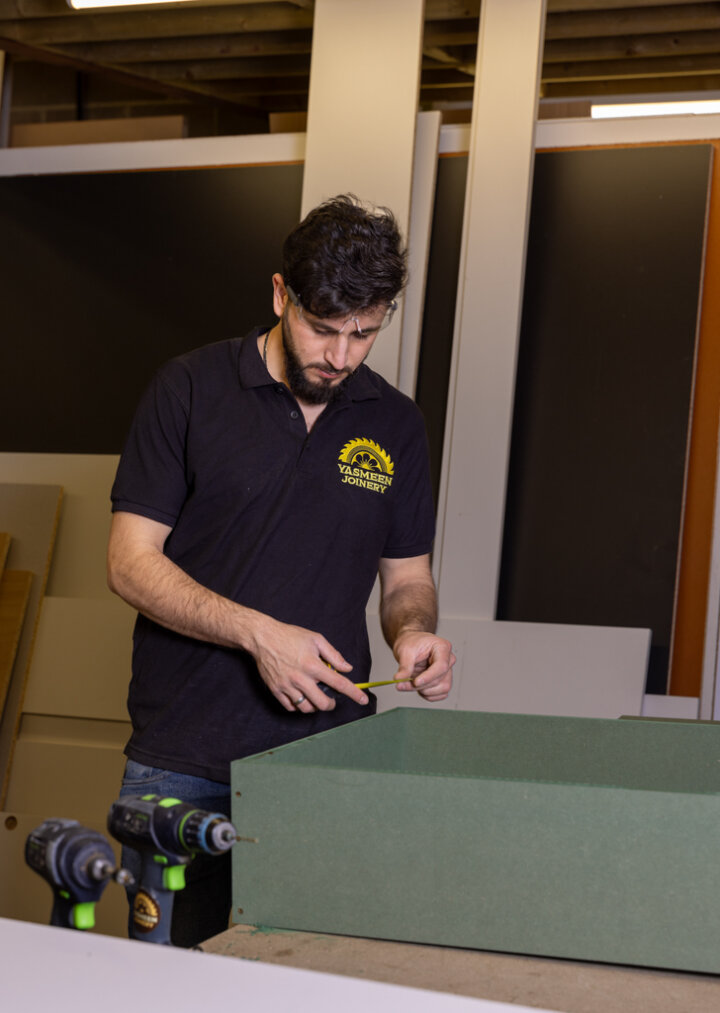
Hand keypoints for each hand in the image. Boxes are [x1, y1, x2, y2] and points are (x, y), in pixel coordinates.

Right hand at [251, 616, 368, 713]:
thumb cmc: (290, 636)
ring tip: (316, 697)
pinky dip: (299, 706)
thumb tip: (347, 668)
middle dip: (331, 704)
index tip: (363, 700)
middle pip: (322, 703)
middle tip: (331, 700)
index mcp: (313, 665)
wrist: (263, 637)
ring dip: (315, 706)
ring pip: (306, 708)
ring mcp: (287, 686)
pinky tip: (302, 698)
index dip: (354, 693)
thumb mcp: (316, 639)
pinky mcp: (276, 690)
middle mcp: (301, 678)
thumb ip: (333, 655)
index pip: (339, 683)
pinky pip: (291, 707)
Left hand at [391, 630, 454, 702]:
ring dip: (424, 690)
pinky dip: (427, 695)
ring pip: (442, 689)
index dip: (429, 676)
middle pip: (438, 679)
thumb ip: (404, 666)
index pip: (441, 666)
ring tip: (410, 682)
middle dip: (419, 685)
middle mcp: (449, 660)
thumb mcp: (405, 650)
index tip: (415, 682)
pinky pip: (440, 694)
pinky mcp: (445, 682)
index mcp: (443, 647)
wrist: (411, 645)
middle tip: (401, 684)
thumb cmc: (411, 643)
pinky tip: (418, 687)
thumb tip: (399, 679)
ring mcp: (448, 672)